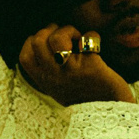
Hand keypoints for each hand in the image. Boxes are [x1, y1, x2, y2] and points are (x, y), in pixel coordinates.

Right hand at [19, 24, 135, 105]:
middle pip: (38, 41)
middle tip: (67, 36)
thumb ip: (51, 67)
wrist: (113, 109)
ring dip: (69, 30)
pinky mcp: (92, 66)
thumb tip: (47, 37)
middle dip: (52, 29)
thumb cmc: (88, 93)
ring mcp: (71, 72)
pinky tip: (97, 44)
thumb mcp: (61, 85)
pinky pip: (88, 38)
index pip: (25, 56)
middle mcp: (54, 77)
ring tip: (80, 41)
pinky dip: (93, 36)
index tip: (51, 41)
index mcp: (45, 82)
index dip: (35, 40)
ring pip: (58, 38)